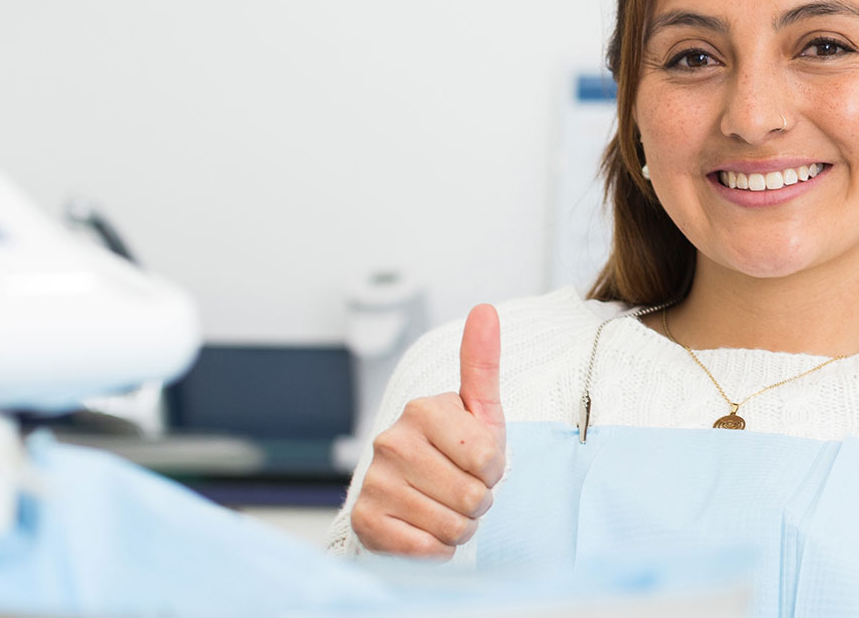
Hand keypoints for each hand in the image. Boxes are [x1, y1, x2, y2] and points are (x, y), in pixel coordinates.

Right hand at [350, 304, 505, 558]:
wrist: (411, 499)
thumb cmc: (454, 453)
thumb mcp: (478, 411)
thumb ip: (482, 363)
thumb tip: (484, 309)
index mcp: (422, 409)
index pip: (488, 459)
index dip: (493, 471)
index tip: (476, 463)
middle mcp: (391, 442)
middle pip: (472, 496)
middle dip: (477, 502)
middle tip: (459, 490)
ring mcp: (374, 482)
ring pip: (452, 527)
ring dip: (458, 527)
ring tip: (443, 508)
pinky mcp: (365, 521)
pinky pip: (425, 550)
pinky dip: (436, 549)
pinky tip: (423, 529)